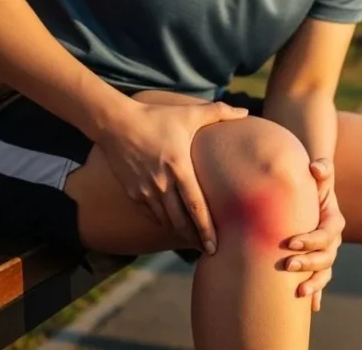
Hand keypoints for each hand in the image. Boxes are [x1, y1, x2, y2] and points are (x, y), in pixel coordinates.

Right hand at [98, 100, 248, 254]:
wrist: (116, 123)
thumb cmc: (156, 117)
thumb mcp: (188, 113)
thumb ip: (219, 112)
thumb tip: (245, 110)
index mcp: (179, 168)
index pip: (196, 206)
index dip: (206, 229)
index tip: (215, 246)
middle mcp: (162, 183)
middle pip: (181, 221)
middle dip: (196, 238)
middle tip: (209, 251)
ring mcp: (146, 190)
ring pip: (166, 220)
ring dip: (180, 233)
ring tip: (194, 242)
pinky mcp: (133, 192)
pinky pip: (151, 213)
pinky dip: (163, 221)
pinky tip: (172, 225)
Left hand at [286, 156, 344, 311]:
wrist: (306, 195)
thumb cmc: (310, 185)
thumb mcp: (318, 177)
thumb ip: (321, 169)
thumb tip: (315, 166)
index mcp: (333, 222)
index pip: (326, 234)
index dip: (311, 240)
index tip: (290, 242)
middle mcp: (333, 241)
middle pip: (326, 257)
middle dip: (307, 263)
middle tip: (286, 265)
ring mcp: (327, 255)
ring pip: (324, 273)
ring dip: (313, 284)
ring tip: (298, 292)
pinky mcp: (317, 265)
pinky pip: (319, 282)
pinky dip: (315, 295)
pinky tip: (309, 307)